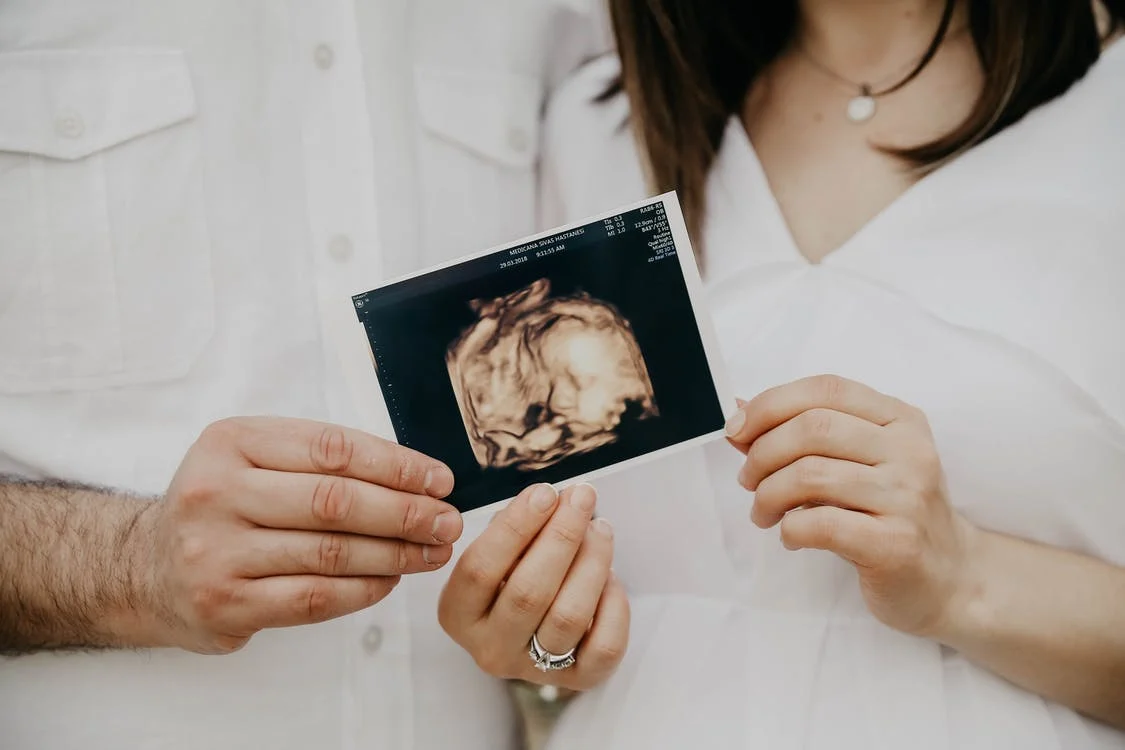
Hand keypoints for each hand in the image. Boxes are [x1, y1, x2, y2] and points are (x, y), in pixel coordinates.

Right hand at [137, 417, 462, 653]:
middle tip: (447, 520)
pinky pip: (314, 596)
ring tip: (433, 551)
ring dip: (395, 553)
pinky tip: (392, 579)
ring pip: (331, 552)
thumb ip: (318, 458)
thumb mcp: (252, 458)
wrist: (145, 568)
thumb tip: (415, 476)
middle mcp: (217, 492)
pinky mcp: (224, 602)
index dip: (396, 465)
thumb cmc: (222, 505)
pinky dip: (364, 589)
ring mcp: (216, 551)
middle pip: (335, 502)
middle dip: (405, 512)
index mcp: (231, 442)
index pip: (332, 449)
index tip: (439, 479)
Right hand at [438, 483, 628, 689]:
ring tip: (600, 529)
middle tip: (582, 498)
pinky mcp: (576, 680)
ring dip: (591, 562)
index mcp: (458, 614)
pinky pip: (604, 645)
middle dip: (561, 536)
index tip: (544, 493)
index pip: (480, 568)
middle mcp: (489, 648)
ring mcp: (532, 669)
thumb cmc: (512, 577)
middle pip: (528, 592)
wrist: (532, 631)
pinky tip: (610, 576)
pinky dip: (613, 605)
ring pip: (568, 616)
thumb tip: (552, 500)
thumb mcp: (497, 554)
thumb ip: (516, 529)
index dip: (515, 527)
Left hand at [725, 375, 975, 636]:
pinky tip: (791, 536)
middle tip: (749, 480)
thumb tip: (738, 408)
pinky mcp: (897, 544)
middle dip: (762, 453)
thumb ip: (803, 434)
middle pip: (813, 428)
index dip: (770, 404)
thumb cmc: (891, 515)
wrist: (952, 579)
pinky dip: (790, 529)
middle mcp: (910, 451)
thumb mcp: (856, 463)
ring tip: (764, 512)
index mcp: (899, 419)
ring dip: (768, 495)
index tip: (737, 429)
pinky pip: (821, 524)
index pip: (826, 390)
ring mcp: (907, 497)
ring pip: (810, 475)